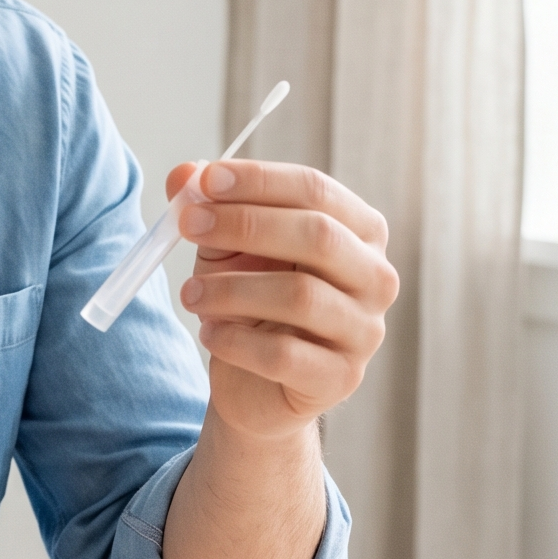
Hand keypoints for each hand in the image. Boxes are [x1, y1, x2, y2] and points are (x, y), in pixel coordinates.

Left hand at [170, 160, 397, 440]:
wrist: (255, 383)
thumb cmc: (251, 300)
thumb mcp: (225, 246)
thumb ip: (207, 206)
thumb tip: (182, 175)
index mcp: (359, 230)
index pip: (316, 190)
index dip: (259, 180)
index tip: (205, 180)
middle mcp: (375, 277)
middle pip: (319, 236)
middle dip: (245, 224)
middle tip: (189, 225)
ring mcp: (364, 330)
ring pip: (301, 296)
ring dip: (231, 289)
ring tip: (188, 293)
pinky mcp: (341, 378)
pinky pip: (285, 354)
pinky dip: (236, 340)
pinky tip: (209, 335)